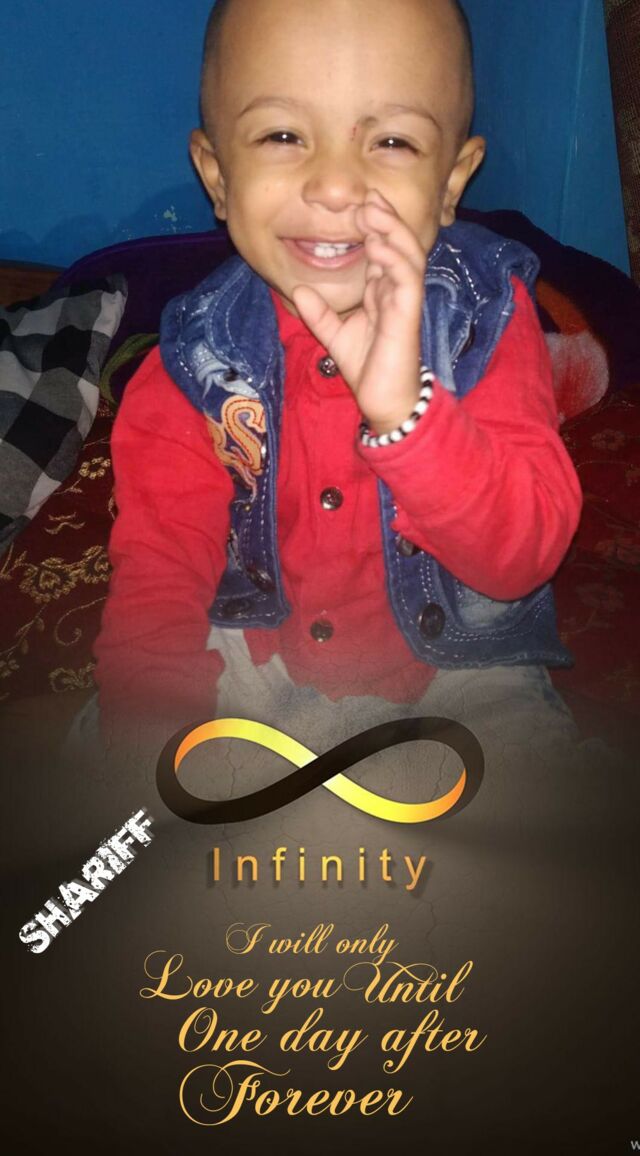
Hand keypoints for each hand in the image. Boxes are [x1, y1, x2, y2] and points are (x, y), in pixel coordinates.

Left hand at [291, 190, 429, 433]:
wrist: (383, 399)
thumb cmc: (367, 368)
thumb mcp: (334, 335)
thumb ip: (319, 313)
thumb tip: (299, 289)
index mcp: (381, 291)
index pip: (382, 249)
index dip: (373, 225)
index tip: (357, 205)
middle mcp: (396, 290)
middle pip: (398, 243)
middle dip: (385, 217)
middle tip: (368, 196)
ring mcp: (405, 300)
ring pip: (408, 254)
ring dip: (392, 230)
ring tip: (374, 210)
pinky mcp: (408, 314)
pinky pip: (407, 279)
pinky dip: (395, 259)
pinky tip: (378, 246)